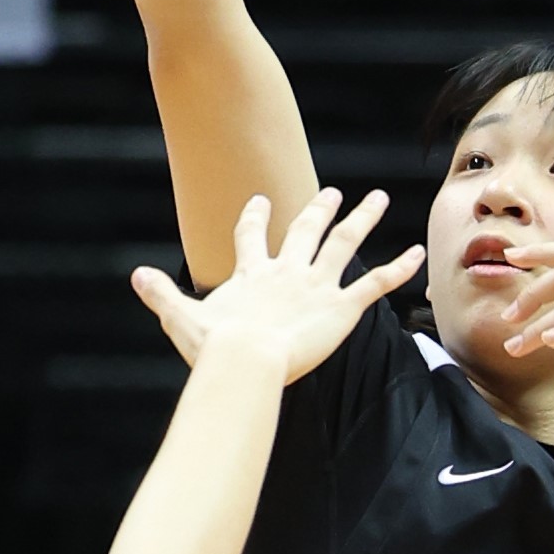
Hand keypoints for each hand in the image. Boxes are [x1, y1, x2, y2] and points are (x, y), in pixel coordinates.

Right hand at [133, 189, 423, 383]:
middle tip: (331, 192)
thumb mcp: (182, 318)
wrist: (245, 361)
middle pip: (306, 230)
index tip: (260, 200)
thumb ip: (161, 295)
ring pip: (344, 243)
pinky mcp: (342, 306)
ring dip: (363, 219)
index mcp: (253, 274)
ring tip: (378, 198)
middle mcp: (288, 271)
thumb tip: (134, 275)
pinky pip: (376, 283)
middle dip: (318, 209)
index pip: (252, 238)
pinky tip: (418, 253)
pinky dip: (400, 268)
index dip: (255, 218)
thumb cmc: (214, 348)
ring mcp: (317, 285)